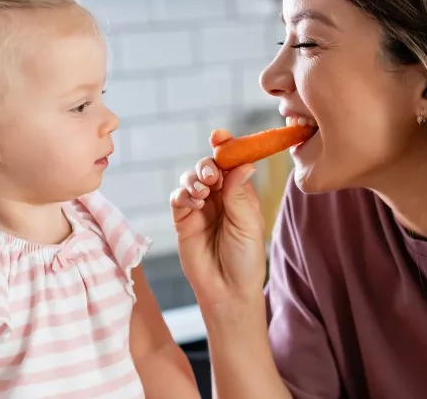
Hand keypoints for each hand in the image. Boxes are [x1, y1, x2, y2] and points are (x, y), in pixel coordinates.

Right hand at [171, 129, 267, 306]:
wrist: (227, 290)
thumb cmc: (245, 258)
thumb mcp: (248, 223)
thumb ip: (239, 193)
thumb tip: (244, 162)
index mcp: (240, 193)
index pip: (232, 163)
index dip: (226, 147)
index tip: (219, 136)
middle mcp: (220, 197)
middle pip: (208, 167)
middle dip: (207, 165)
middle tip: (211, 177)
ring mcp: (200, 208)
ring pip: (191, 179)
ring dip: (194, 179)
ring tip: (204, 193)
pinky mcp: (183, 220)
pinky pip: (178, 198)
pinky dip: (184, 194)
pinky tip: (194, 203)